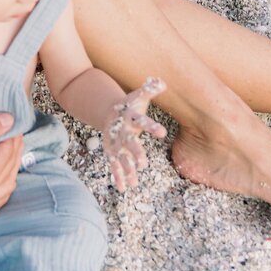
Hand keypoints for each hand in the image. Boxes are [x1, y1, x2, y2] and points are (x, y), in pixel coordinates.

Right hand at [101, 77, 165, 191]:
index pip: (142, 121)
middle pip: (130, 143)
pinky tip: (123, 189)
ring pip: (122, 158)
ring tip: (134, 183)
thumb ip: (150, 89)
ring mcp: (116, 143)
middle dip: (136, 153)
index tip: (163, 132)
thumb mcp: (139, 96)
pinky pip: (115, 166)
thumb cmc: (130, 105)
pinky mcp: (112, 151)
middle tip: (144, 163)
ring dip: (128, 169)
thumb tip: (162, 81)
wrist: (107, 111)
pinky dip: (118, 177)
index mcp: (131, 117)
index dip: (152, 127)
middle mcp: (122, 131)